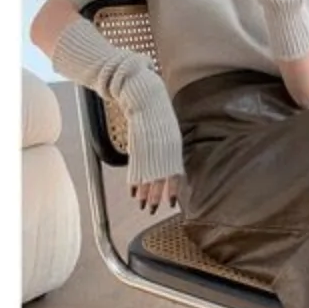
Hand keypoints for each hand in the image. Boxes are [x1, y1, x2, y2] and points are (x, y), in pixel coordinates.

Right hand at [121, 65, 184, 214]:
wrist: (145, 97)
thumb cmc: (159, 114)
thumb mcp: (170, 132)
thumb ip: (170, 149)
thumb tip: (171, 166)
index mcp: (173, 146)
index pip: (174, 173)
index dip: (173, 189)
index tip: (172, 203)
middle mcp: (162, 150)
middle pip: (160, 179)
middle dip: (156, 196)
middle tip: (154, 210)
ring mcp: (147, 149)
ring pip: (146, 177)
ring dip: (145, 193)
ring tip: (143, 205)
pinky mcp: (135, 146)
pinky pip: (135, 168)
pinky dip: (134, 181)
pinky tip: (134, 191)